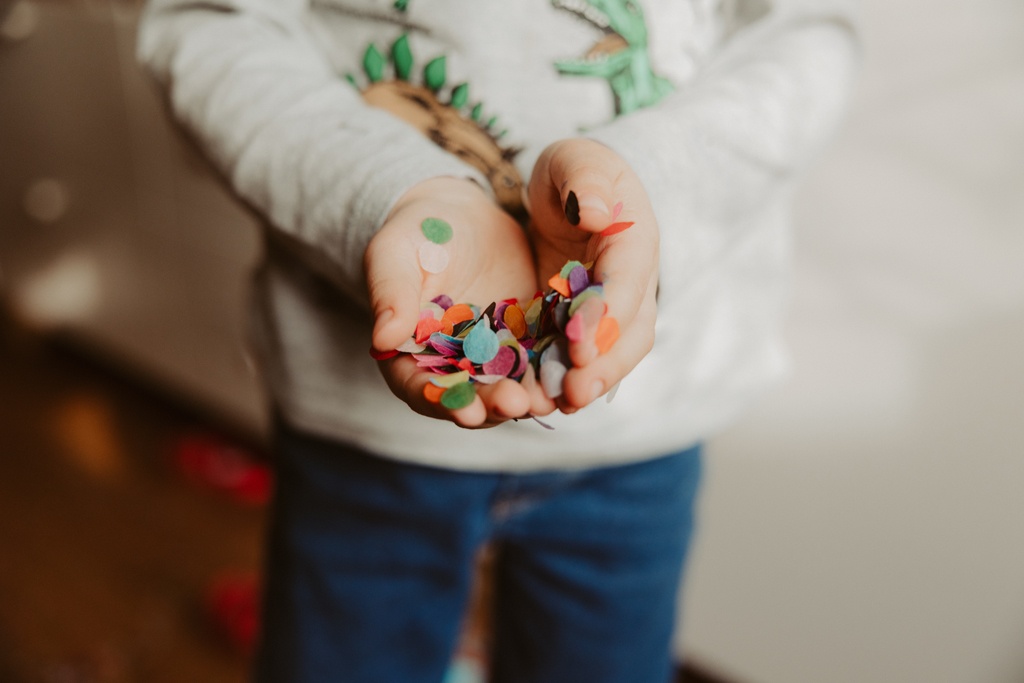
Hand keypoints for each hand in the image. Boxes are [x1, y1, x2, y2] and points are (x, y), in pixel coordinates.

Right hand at [365, 177, 555, 427]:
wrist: (462, 216)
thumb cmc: (415, 233)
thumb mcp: (395, 256)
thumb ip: (391, 296)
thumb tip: (382, 338)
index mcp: (410, 356)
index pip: (419, 388)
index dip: (441, 402)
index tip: (465, 411)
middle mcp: (453, 368)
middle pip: (471, 396)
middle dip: (494, 404)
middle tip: (517, 403)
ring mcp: (493, 359)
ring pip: (510, 385)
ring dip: (530, 395)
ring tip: (549, 397)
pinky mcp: (527, 342)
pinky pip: (543, 358)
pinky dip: (556, 366)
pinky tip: (575, 366)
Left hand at [527, 139, 659, 411]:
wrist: (573, 194)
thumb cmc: (574, 172)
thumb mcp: (575, 160)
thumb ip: (585, 180)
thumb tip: (597, 212)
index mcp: (636, 239)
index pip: (627, 280)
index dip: (607, 312)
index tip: (578, 340)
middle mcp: (634, 281)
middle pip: (632, 330)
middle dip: (605, 363)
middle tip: (574, 392)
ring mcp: (617, 308)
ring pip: (616, 353)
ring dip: (593, 381)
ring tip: (562, 405)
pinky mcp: (590, 326)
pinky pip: (588, 358)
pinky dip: (572, 380)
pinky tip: (546, 402)